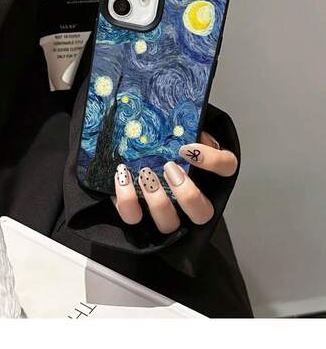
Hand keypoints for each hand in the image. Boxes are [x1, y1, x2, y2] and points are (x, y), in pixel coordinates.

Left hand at [112, 131, 237, 233]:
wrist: (139, 154)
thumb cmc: (165, 144)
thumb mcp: (181, 132)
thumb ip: (186, 128)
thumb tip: (182, 126)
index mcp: (210, 175)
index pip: (226, 169)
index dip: (212, 161)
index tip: (189, 149)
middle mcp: (192, 202)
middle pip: (202, 212)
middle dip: (186, 194)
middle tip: (169, 168)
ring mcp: (168, 215)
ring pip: (169, 223)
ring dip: (156, 200)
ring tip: (144, 174)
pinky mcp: (140, 219)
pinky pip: (134, 217)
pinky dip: (126, 199)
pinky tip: (122, 177)